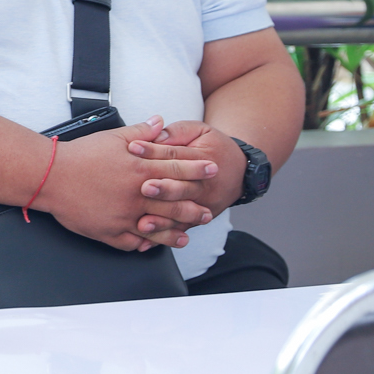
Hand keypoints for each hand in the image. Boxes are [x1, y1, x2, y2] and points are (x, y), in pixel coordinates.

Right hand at [41, 117, 216, 250]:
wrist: (50, 176)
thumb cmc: (80, 155)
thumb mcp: (112, 138)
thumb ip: (140, 132)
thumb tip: (161, 122)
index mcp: (139, 170)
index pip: (176, 169)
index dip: (197, 169)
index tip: (212, 169)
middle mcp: (136, 195)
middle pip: (174, 203)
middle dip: (194, 207)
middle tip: (208, 212)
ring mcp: (124, 216)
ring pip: (158, 227)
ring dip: (176, 232)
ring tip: (187, 236)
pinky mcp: (109, 231)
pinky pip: (133, 242)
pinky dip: (145, 245)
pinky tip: (152, 246)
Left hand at [127, 120, 243, 236]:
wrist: (239, 169)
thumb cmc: (213, 146)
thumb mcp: (199, 131)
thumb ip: (178, 132)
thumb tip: (157, 133)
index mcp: (203, 159)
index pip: (176, 155)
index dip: (154, 151)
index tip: (133, 147)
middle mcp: (204, 185)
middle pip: (181, 187)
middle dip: (163, 189)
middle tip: (144, 188)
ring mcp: (202, 205)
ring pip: (181, 214)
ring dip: (162, 220)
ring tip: (143, 223)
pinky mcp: (196, 219)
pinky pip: (180, 230)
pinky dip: (163, 237)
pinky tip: (146, 242)